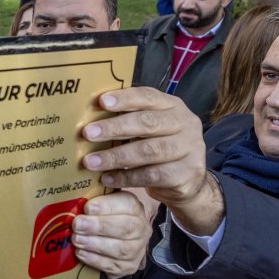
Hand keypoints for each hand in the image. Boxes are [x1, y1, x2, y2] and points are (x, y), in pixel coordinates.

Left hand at [71, 192, 150, 278]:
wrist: (117, 239)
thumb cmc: (105, 217)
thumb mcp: (103, 202)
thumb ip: (94, 198)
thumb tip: (76, 196)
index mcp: (135, 208)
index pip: (127, 204)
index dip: (107, 206)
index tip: (87, 207)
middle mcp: (140, 229)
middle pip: (125, 228)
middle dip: (98, 226)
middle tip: (77, 225)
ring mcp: (137, 249)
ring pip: (120, 249)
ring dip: (95, 244)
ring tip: (76, 239)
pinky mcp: (128, 267)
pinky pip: (113, 266)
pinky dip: (95, 260)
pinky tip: (81, 253)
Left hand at [81, 87, 222, 234]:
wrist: (188, 181)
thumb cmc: (159, 149)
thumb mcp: (149, 130)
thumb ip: (128, 120)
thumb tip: (89, 117)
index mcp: (173, 106)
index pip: (148, 97)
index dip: (125, 98)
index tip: (101, 101)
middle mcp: (185, 124)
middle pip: (147, 123)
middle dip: (115, 128)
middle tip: (88, 133)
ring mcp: (190, 149)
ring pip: (149, 150)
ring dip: (116, 156)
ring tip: (91, 162)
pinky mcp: (187, 173)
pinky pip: (152, 175)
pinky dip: (126, 177)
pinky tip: (107, 178)